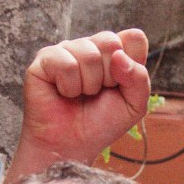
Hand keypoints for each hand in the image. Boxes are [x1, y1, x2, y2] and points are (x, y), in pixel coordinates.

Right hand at [16, 30, 149, 177]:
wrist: (71, 146)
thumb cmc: (101, 124)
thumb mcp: (134, 105)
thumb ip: (139, 78)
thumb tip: (118, 55)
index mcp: (114, 52)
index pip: (135, 38)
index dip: (132, 64)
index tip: (119, 85)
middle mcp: (90, 46)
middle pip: (111, 42)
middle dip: (109, 76)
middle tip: (97, 93)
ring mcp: (66, 50)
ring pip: (89, 54)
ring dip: (88, 84)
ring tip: (80, 95)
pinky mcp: (44, 60)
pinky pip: (66, 64)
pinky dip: (69, 86)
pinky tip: (63, 93)